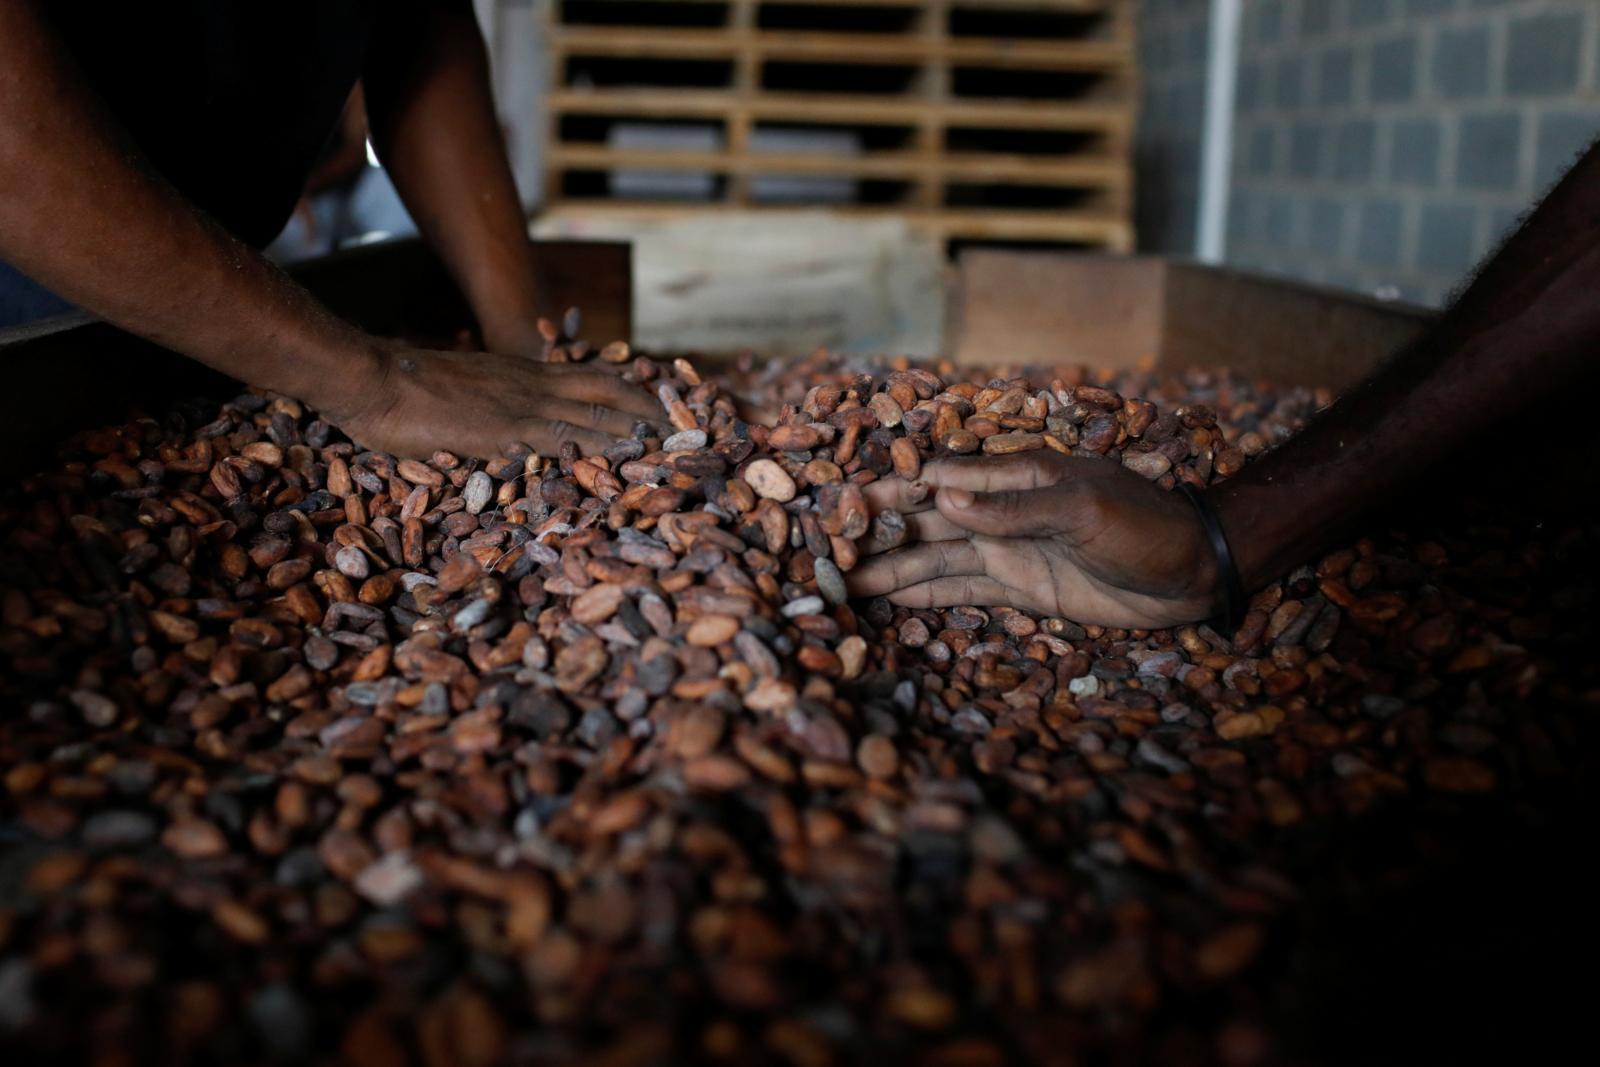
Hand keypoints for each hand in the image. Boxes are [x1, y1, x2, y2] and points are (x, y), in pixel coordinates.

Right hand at [322, 344, 662, 458]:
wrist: (374, 379)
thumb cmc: (407, 390)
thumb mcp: (466, 390)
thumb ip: (494, 409)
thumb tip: (512, 436)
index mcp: (527, 375)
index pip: (596, 377)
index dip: (635, 391)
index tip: (666, 406)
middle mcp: (534, 385)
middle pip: (611, 394)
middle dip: (654, 414)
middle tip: (692, 434)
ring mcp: (522, 406)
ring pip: (597, 417)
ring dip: (638, 437)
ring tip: (675, 454)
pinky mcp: (506, 431)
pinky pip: (561, 442)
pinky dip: (596, 456)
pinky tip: (622, 471)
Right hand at [847, 452, 1218, 629]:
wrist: (1193, 571)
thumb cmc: (1145, 526)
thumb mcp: (1084, 511)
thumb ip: (1014, 510)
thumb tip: (944, 502)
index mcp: (1014, 477)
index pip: (938, 478)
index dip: (891, 487)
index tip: (843, 498)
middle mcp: (1000, 512)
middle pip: (924, 519)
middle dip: (876, 530)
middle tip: (823, 547)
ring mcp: (1006, 550)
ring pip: (933, 556)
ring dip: (888, 567)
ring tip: (840, 581)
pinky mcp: (1018, 587)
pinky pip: (958, 588)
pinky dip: (921, 594)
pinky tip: (884, 599)